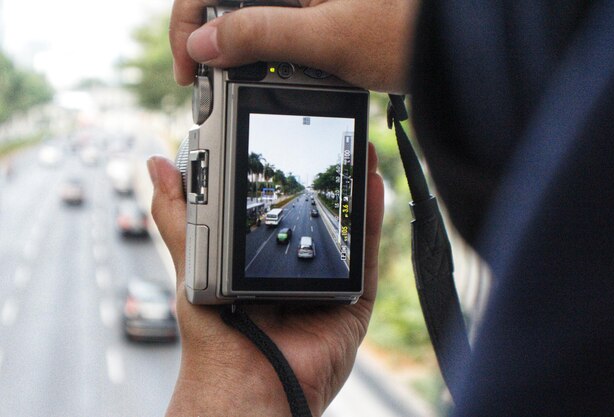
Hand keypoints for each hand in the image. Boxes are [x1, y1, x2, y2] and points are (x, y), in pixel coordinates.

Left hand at [148, 143, 383, 415]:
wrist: (248, 387)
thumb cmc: (215, 338)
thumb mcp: (192, 266)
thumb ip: (179, 217)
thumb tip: (157, 165)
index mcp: (259, 262)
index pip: (276, 209)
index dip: (283, 175)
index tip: (286, 142)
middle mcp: (295, 271)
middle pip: (316, 215)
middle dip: (325, 178)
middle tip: (329, 140)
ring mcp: (326, 285)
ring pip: (344, 230)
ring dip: (353, 190)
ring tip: (356, 151)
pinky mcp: (353, 302)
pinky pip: (365, 256)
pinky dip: (370, 220)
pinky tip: (369, 183)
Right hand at [170, 0, 418, 92]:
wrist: (458, 45)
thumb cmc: (409, 31)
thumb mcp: (326, 38)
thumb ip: (259, 35)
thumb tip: (205, 43)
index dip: (188, 21)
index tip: (190, 65)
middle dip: (215, 37)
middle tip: (212, 78)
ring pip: (254, 13)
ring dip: (243, 47)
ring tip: (247, 79)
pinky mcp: (323, 9)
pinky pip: (282, 24)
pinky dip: (274, 50)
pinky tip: (283, 70)